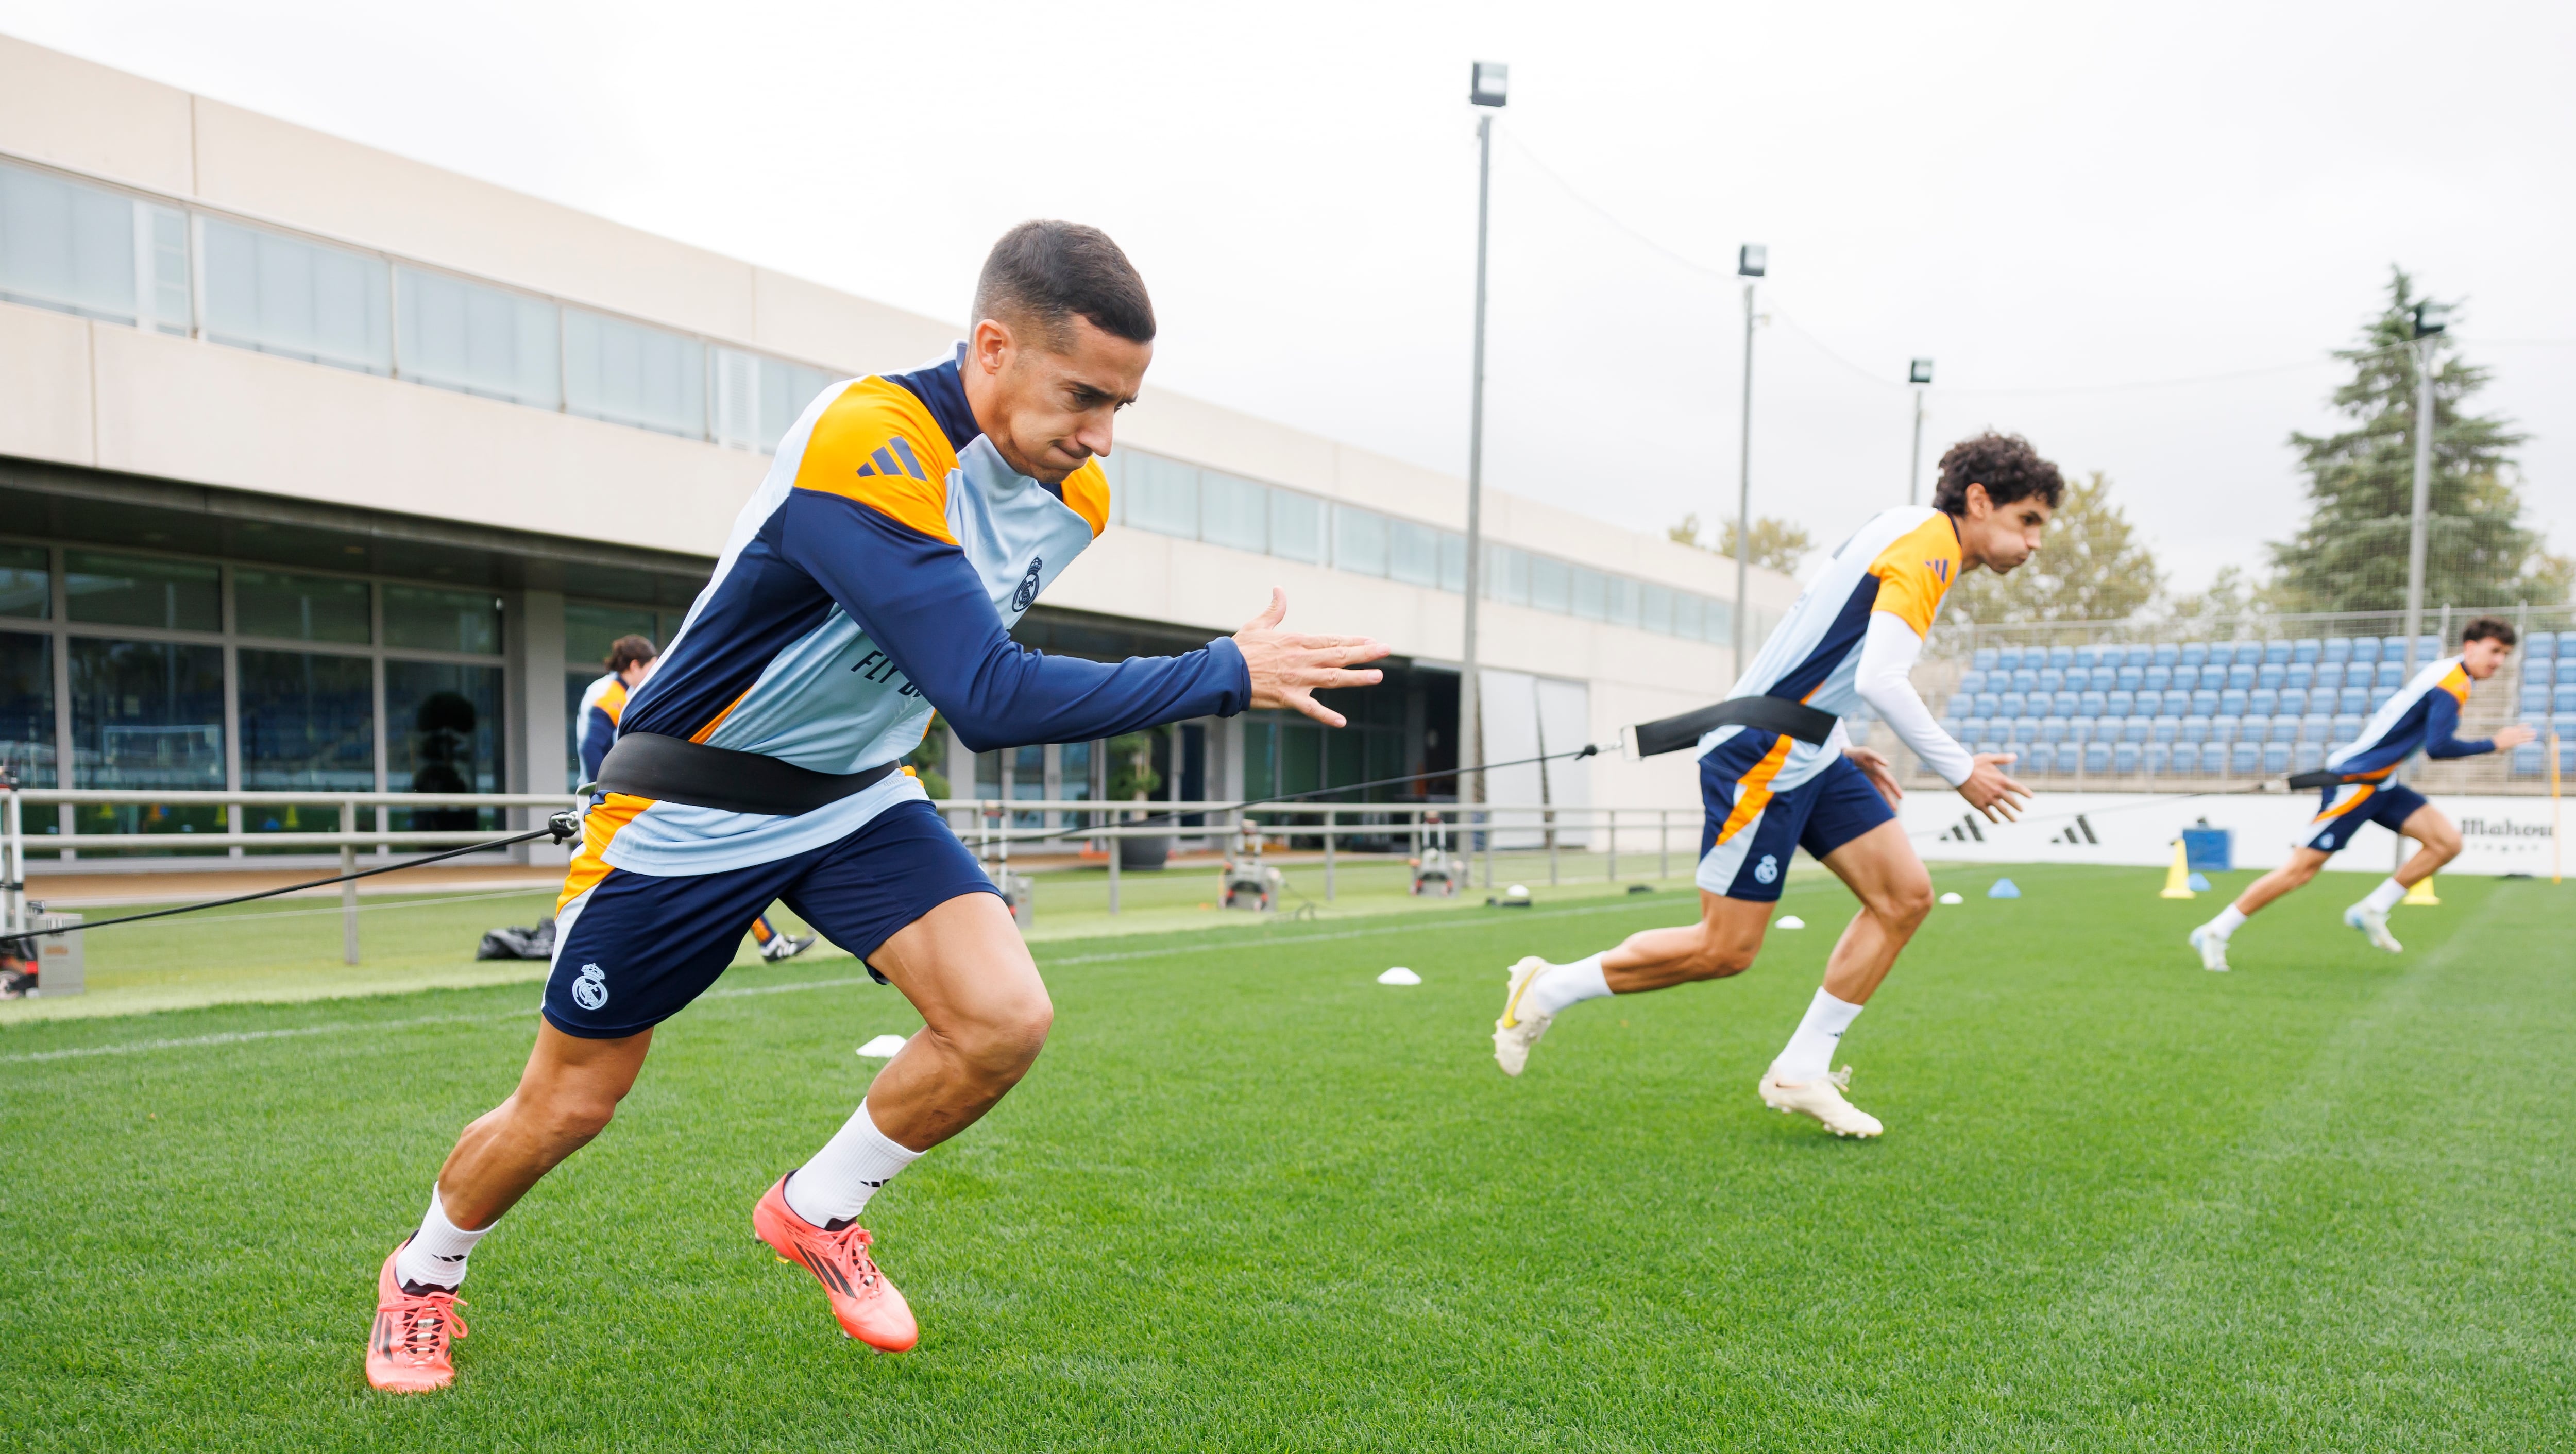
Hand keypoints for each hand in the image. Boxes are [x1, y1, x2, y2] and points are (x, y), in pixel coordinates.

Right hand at [1232, 588, 1389, 727]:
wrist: (1222, 672)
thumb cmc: (1239, 648)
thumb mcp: (1258, 625)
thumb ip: (1274, 609)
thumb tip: (1279, 589)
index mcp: (1297, 641)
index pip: (1332, 638)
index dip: (1354, 639)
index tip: (1373, 639)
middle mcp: (1302, 659)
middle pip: (1339, 655)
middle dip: (1365, 652)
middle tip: (1385, 649)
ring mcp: (1297, 679)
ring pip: (1333, 678)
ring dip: (1357, 678)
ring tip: (1378, 675)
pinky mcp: (1288, 698)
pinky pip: (1311, 709)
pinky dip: (1326, 716)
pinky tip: (1342, 722)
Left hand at [1845, 746, 1902, 805]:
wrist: (1844, 756)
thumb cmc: (1856, 753)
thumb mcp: (1866, 752)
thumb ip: (1876, 757)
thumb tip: (1887, 764)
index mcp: (1878, 770)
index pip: (1889, 781)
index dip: (1895, 789)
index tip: (1901, 797)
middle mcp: (1875, 777)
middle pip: (1885, 791)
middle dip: (1890, 800)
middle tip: (1894, 811)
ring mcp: (1869, 782)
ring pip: (1878, 794)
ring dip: (1883, 803)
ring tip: (1886, 814)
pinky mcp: (1862, 785)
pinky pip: (1869, 794)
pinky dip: (1873, 801)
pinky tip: (1875, 809)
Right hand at [1956, 752, 2030, 822]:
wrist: (1960, 771)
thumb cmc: (1974, 763)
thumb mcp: (1989, 758)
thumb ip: (2003, 758)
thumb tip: (2015, 756)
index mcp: (2001, 780)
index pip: (2017, 788)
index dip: (2025, 792)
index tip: (2031, 797)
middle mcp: (1997, 791)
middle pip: (2011, 801)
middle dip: (2017, 806)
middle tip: (2022, 810)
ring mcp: (1989, 798)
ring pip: (2002, 810)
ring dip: (2009, 816)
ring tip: (2014, 820)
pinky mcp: (1979, 804)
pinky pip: (1989, 814)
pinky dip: (1994, 819)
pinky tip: (1997, 822)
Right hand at [2493, 723, 2539, 749]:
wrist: (2497, 742)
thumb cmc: (2499, 737)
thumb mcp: (2504, 730)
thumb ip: (2510, 730)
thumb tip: (2513, 729)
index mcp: (2512, 729)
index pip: (2520, 726)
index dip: (2525, 725)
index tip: (2530, 724)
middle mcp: (2515, 733)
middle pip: (2525, 731)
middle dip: (2530, 731)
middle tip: (2535, 730)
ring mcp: (2516, 738)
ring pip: (2526, 736)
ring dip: (2531, 735)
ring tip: (2535, 735)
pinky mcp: (2516, 742)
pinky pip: (2524, 741)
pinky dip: (2528, 741)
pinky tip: (2532, 741)